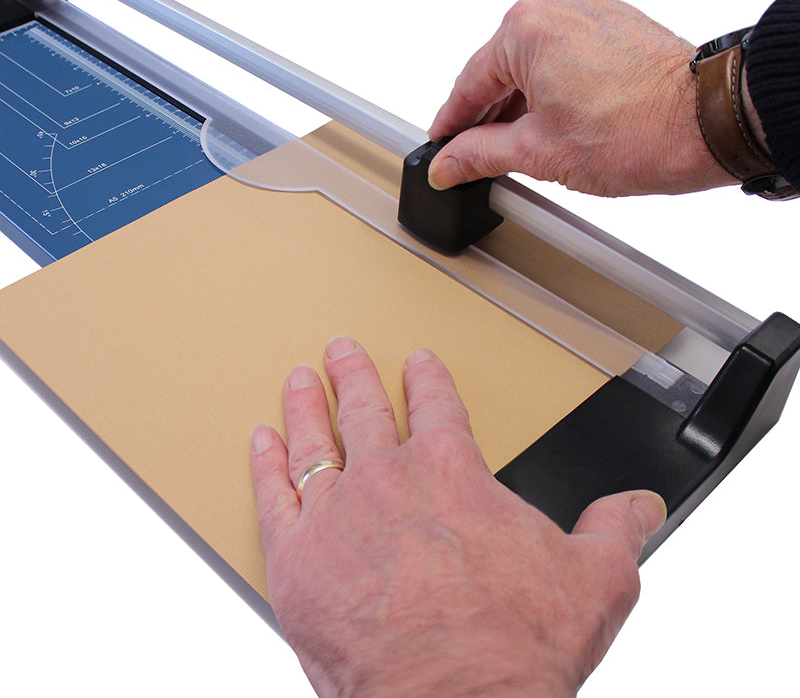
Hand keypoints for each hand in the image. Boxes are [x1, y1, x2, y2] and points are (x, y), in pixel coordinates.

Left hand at [250, 337, 665, 696]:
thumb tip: (642, 506)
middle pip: (364, 407)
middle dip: (354, 373)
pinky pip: (273, 492)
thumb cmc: (511, 646)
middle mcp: (388, 479)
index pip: (436, 405)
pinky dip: (264, 463)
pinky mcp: (296, 556)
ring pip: (314, 439)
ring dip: (305, 404)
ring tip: (300, 378)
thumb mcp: (595, 580)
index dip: (427, 377)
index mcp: (451, 472)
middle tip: (341, 349)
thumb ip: (617, 530)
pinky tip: (261, 441)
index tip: (417, 361)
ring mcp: (337, 513)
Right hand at [428, 0, 735, 196]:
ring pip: (533, 63)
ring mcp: (590, 11)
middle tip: (473, 158)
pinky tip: (550, 124)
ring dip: (520, 105)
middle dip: (486, 117)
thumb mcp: (537, 152)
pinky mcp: (615, 24)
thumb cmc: (638, 132)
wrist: (707, 126)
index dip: (451, 123)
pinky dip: (551, 89)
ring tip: (517, 150)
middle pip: (500, 70)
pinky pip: (563, 56)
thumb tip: (448, 164)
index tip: (441, 146)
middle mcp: (557, 7)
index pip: (469, 83)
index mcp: (526, 29)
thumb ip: (479, 155)